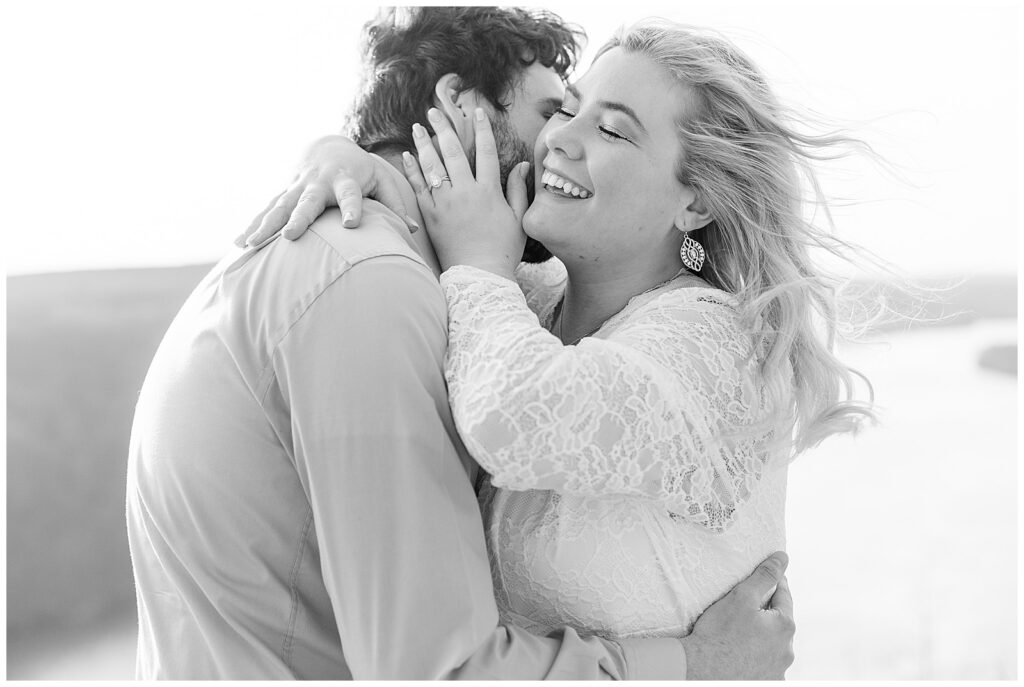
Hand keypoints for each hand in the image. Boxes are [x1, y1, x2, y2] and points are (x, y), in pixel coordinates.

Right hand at [235, 135, 415, 247]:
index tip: (351, 223)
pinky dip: (253, 225)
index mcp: (346, 180)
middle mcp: (319, 184)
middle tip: (289, 236)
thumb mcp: (382, 180)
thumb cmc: (362, 169)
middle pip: (308, 202)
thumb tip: (414, 230)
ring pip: (280, 207)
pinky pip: (266, 211)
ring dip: (265, 225)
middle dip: (298, 218)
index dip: (351, 207)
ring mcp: (298, 188)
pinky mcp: (284, 194)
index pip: (351, 195)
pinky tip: (238, 244)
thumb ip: (396, 204)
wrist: (327, 146)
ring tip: (251, 245)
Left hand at [401, 107, 528, 278]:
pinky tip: (407, 156)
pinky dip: (412, 171)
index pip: (486, 151)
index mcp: (489, 191)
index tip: (476, 111)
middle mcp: (466, 193)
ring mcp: (446, 204)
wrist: (480, 276)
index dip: (482, 129)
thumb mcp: (518, 219)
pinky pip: (419, 188)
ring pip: (433, 166)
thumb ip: (519, 190)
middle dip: (443, 128)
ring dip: (424, 144)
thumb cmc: (503, 250)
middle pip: (453, 152)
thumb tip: (523, 165)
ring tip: (417, 127)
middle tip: (434, 111)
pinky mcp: (431, 217)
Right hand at [680, 551, 794, 679]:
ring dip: (764, 636)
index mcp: (785, 626)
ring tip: (743, 630)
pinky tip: (743, 652)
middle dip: (768, 611)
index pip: (784, 596)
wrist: (702, 670)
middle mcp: (786, 650)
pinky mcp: (766, 682)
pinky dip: (758, 657)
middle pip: (779, 622)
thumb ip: (765, 576)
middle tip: (750, 604)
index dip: (775, 583)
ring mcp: (778, 670)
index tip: (768, 576)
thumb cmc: (720, 633)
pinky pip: (766, 665)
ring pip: (773, 645)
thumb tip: (782, 558)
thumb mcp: (742, 596)